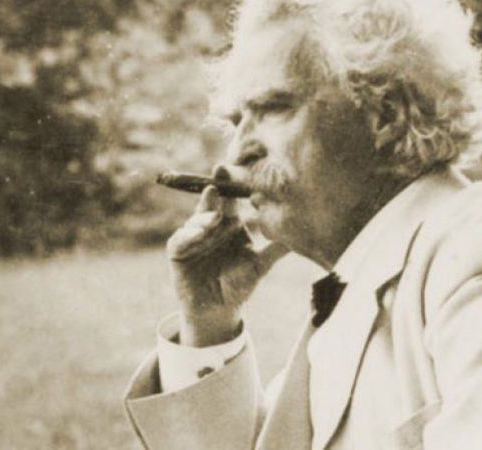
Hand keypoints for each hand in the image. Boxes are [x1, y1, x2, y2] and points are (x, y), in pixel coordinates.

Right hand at [166, 166, 287, 346]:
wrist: (219, 310)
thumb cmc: (240, 283)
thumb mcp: (260, 264)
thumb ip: (277, 248)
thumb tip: (304, 234)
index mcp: (230, 224)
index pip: (232, 199)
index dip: (235, 185)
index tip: (242, 170)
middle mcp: (210, 225)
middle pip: (212, 202)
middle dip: (216, 186)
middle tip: (221, 171)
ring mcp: (192, 236)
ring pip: (197, 218)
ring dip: (204, 214)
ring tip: (215, 216)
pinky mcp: (178, 251)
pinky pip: (180, 239)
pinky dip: (189, 234)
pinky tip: (198, 233)